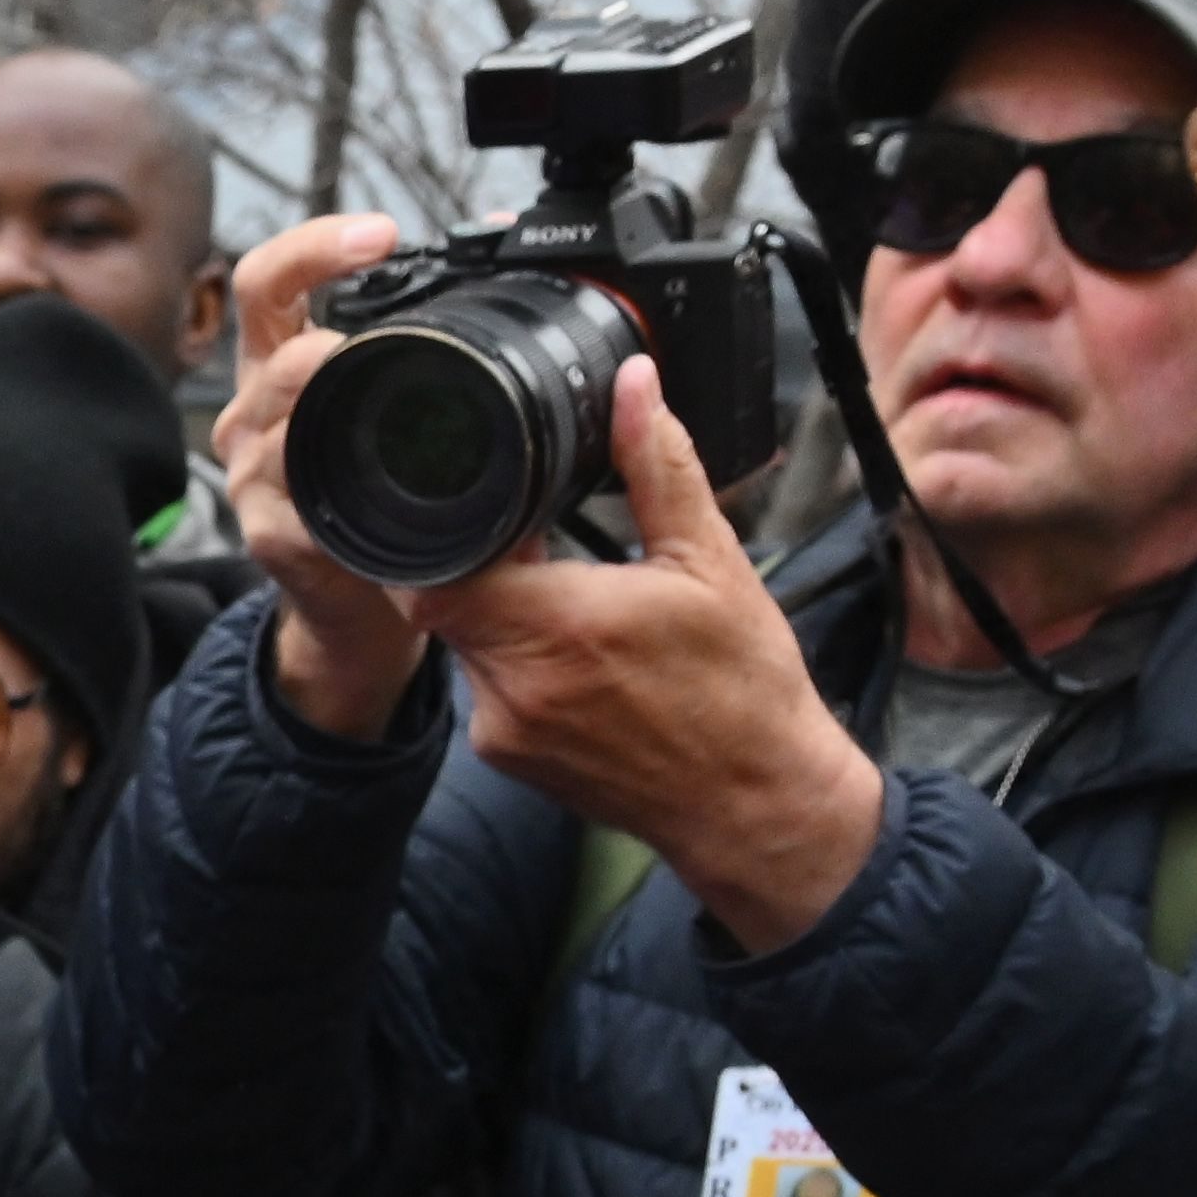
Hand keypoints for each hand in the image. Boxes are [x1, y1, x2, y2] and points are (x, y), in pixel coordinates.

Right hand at [209, 209, 425, 739]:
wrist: (364, 610)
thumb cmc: (384, 500)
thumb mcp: (397, 409)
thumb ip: (431, 333)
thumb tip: (502, 240)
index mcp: (283, 364)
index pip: (270, 281)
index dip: (314, 247)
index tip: (381, 235)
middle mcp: (255, 410)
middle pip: (269, 346)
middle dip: (326, 343)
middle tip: (371, 345)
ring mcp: (254, 472)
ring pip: (281, 418)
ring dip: (331, 410)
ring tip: (385, 425)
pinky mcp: (269, 533)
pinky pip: (298, 500)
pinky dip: (341, 493)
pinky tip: (376, 499)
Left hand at [401, 366, 883, 951]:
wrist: (756, 809)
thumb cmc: (744, 694)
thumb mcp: (713, 565)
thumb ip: (659, 468)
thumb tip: (634, 387)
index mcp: (559, 628)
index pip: (440, 563)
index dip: (447, 520)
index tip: (485, 491)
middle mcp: (514, 686)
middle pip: (439, 598)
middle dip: (472, 554)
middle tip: (527, 527)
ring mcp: (504, 731)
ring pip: (458, 638)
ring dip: (493, 601)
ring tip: (555, 578)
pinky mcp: (508, 758)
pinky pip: (481, 682)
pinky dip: (509, 649)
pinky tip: (566, 641)